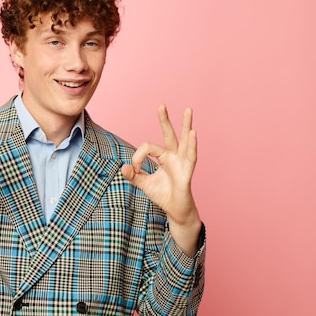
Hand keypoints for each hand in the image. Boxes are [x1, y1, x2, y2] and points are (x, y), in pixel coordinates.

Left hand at [121, 105, 200, 254]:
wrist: (175, 210)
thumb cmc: (162, 195)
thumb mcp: (144, 184)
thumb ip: (133, 175)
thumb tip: (122, 167)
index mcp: (163, 157)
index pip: (147, 147)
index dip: (137, 156)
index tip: (133, 168)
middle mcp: (174, 156)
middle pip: (169, 134)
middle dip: (165, 120)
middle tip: (161, 105)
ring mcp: (182, 162)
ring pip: (184, 140)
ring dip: (186, 125)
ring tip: (188, 110)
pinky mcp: (187, 171)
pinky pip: (190, 156)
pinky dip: (192, 144)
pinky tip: (193, 132)